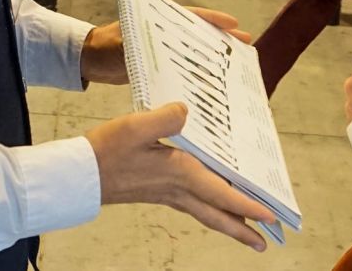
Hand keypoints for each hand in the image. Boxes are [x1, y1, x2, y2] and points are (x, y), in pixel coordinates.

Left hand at [80, 9, 250, 85]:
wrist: (89, 59)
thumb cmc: (105, 48)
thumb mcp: (122, 47)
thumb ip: (142, 50)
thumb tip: (160, 59)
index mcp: (160, 19)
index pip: (192, 15)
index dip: (214, 19)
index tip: (235, 25)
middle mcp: (166, 30)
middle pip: (199, 31)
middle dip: (222, 37)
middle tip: (246, 43)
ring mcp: (164, 45)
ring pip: (195, 48)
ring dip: (214, 54)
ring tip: (236, 62)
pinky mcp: (160, 62)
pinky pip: (185, 64)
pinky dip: (198, 70)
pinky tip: (212, 81)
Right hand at [86, 103, 273, 250]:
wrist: (80, 174)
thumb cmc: (108, 150)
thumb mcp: (137, 126)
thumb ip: (165, 117)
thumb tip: (188, 110)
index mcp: (180, 174)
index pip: (221, 194)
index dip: (247, 206)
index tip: (270, 218)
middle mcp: (178, 188)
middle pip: (217, 214)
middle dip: (243, 228)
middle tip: (265, 241)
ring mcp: (167, 193)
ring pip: (206, 212)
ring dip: (228, 221)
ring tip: (246, 229)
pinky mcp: (158, 191)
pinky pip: (193, 204)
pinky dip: (210, 207)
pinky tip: (210, 201)